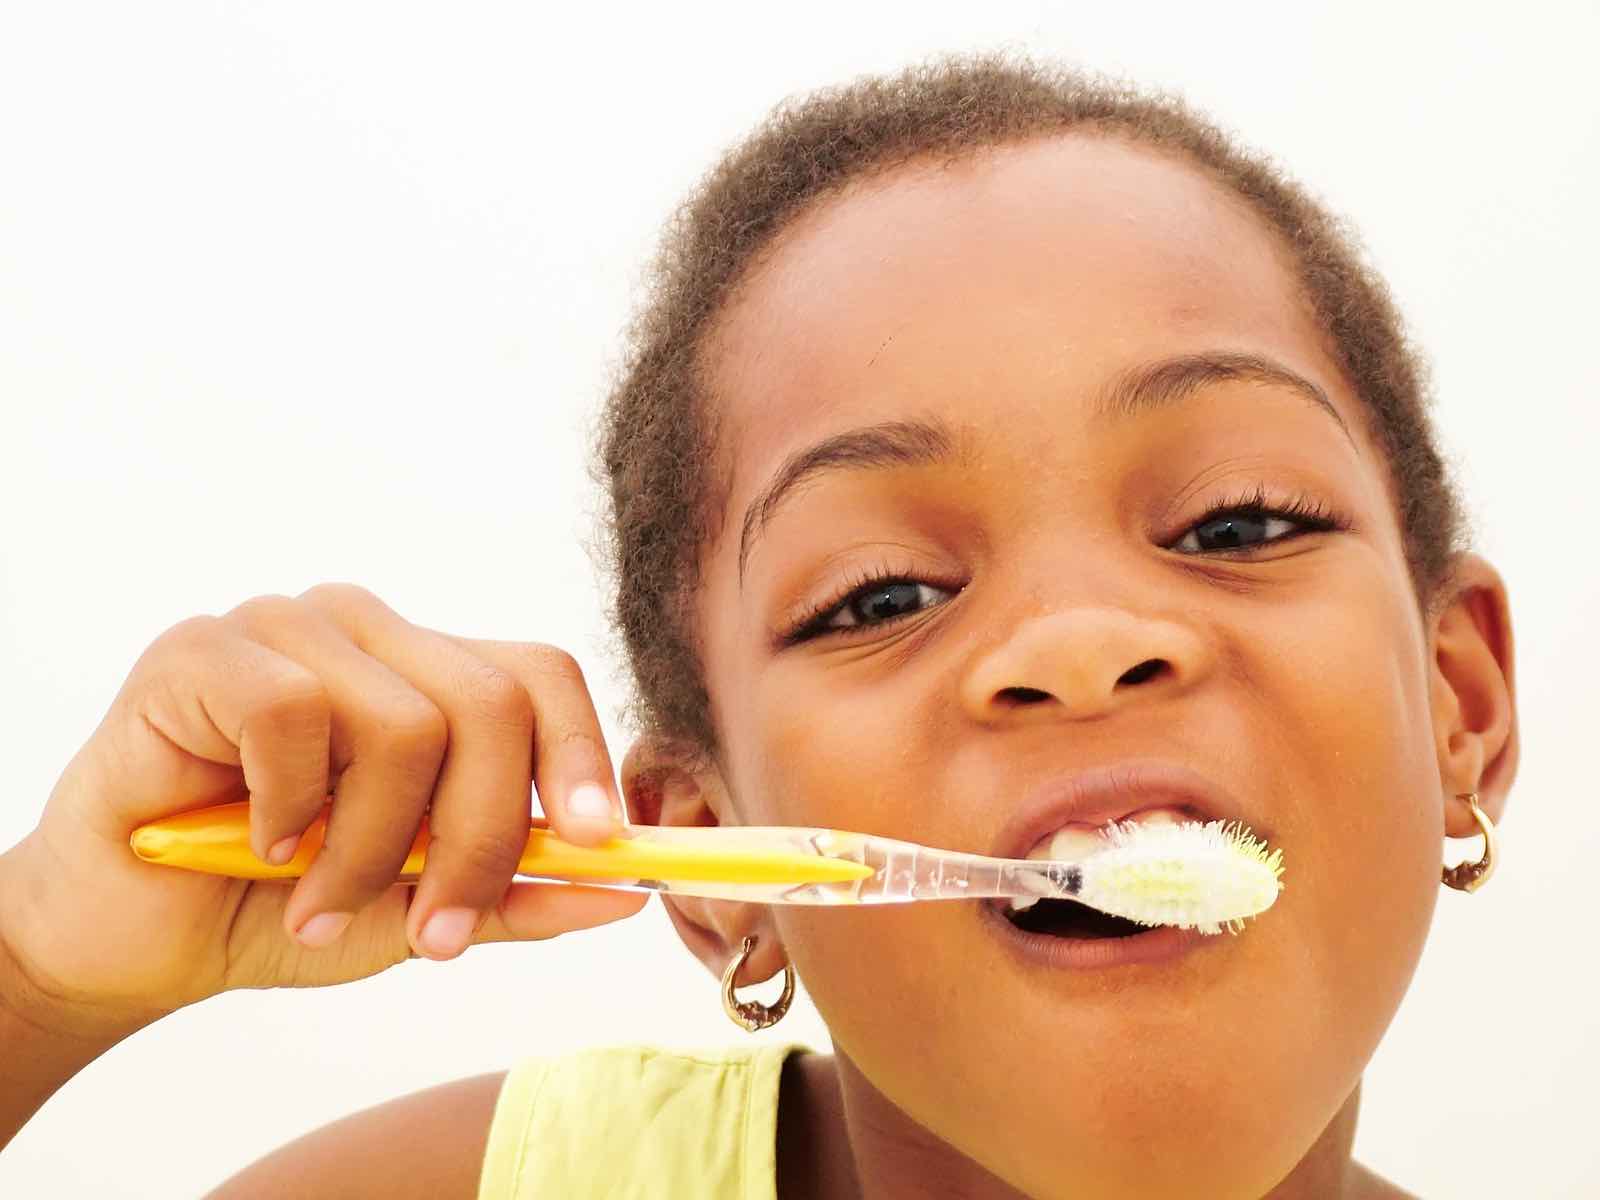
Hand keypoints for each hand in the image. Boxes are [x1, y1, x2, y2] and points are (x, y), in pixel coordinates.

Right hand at [0, 584, 646, 1038]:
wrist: (133, 938)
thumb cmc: (277, 906)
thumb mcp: (417, 911)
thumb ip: (514, 895)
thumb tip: (624, 894)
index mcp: (430, 674)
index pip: (540, 676)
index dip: (582, 756)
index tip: (598, 846)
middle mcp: (371, 633)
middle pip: (491, 705)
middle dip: (479, 840)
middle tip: (434, 930)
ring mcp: (289, 627)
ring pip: (403, 725)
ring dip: (369, 851)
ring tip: (318, 899)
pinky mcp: (206, 649)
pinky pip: (296, 714)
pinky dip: (288, 807)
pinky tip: (257, 838)